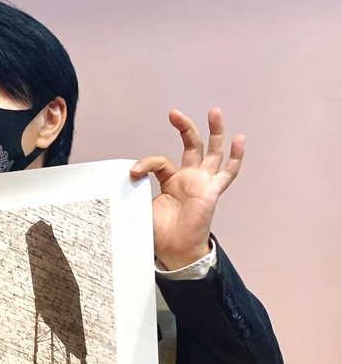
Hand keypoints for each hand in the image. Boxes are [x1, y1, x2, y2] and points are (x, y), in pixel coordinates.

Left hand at [130, 108, 243, 270]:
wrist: (173, 251)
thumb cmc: (159, 233)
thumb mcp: (141, 207)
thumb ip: (135, 191)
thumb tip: (123, 178)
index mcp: (172, 182)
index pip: (160, 162)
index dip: (146, 163)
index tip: (133, 173)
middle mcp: (190, 179)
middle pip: (191, 146)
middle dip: (185, 127)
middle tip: (174, 113)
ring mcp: (203, 183)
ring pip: (213, 152)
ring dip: (215, 131)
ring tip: (214, 112)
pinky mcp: (213, 191)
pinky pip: (228, 172)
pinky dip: (235, 156)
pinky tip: (240, 139)